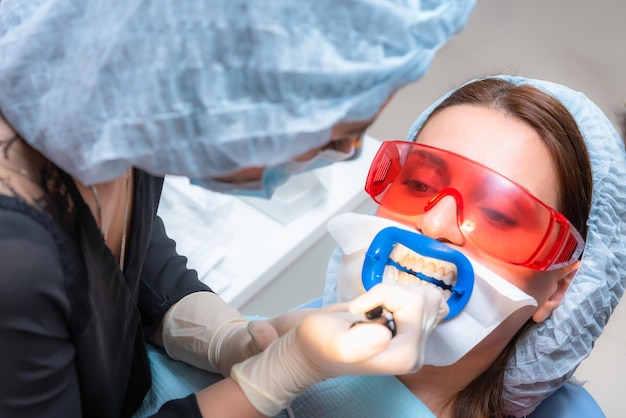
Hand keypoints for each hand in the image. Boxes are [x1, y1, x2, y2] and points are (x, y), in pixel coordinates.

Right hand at [230, 283, 447, 415]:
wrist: (312, 345)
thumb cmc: (320, 344)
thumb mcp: (333, 344)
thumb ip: (357, 344)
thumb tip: (385, 334)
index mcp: (405, 356)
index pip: (414, 304)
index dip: (383, 295)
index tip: (357, 308)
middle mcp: (417, 350)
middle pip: (425, 298)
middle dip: (391, 292)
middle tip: (366, 307)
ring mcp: (417, 340)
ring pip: (429, 296)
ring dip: (398, 292)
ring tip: (374, 306)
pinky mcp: (414, 328)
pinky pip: (428, 300)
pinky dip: (407, 293)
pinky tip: (386, 304)